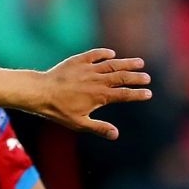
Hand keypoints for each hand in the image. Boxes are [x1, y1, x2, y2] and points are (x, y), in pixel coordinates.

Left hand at [30, 49, 151, 138]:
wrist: (40, 92)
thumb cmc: (58, 111)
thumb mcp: (79, 123)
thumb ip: (99, 127)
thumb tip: (116, 135)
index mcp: (100, 96)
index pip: (124, 94)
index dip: (137, 94)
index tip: (148, 93)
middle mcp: (97, 80)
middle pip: (122, 77)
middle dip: (136, 78)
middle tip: (147, 78)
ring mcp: (88, 68)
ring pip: (112, 64)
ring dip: (127, 63)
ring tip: (139, 62)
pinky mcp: (78, 61)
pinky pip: (94, 54)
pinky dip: (104, 53)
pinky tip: (112, 54)